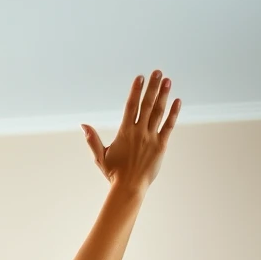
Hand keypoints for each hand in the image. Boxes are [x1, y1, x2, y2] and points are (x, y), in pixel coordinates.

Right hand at [81, 72, 180, 192]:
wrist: (129, 188)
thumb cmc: (114, 174)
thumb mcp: (100, 157)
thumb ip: (92, 140)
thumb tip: (83, 126)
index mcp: (124, 133)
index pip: (131, 106)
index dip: (135, 90)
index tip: (140, 77)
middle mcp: (138, 132)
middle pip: (146, 105)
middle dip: (152, 87)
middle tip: (157, 72)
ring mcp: (151, 138)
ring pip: (158, 112)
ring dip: (163, 95)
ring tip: (167, 80)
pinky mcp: (161, 146)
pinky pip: (168, 126)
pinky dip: (173, 113)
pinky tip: (177, 100)